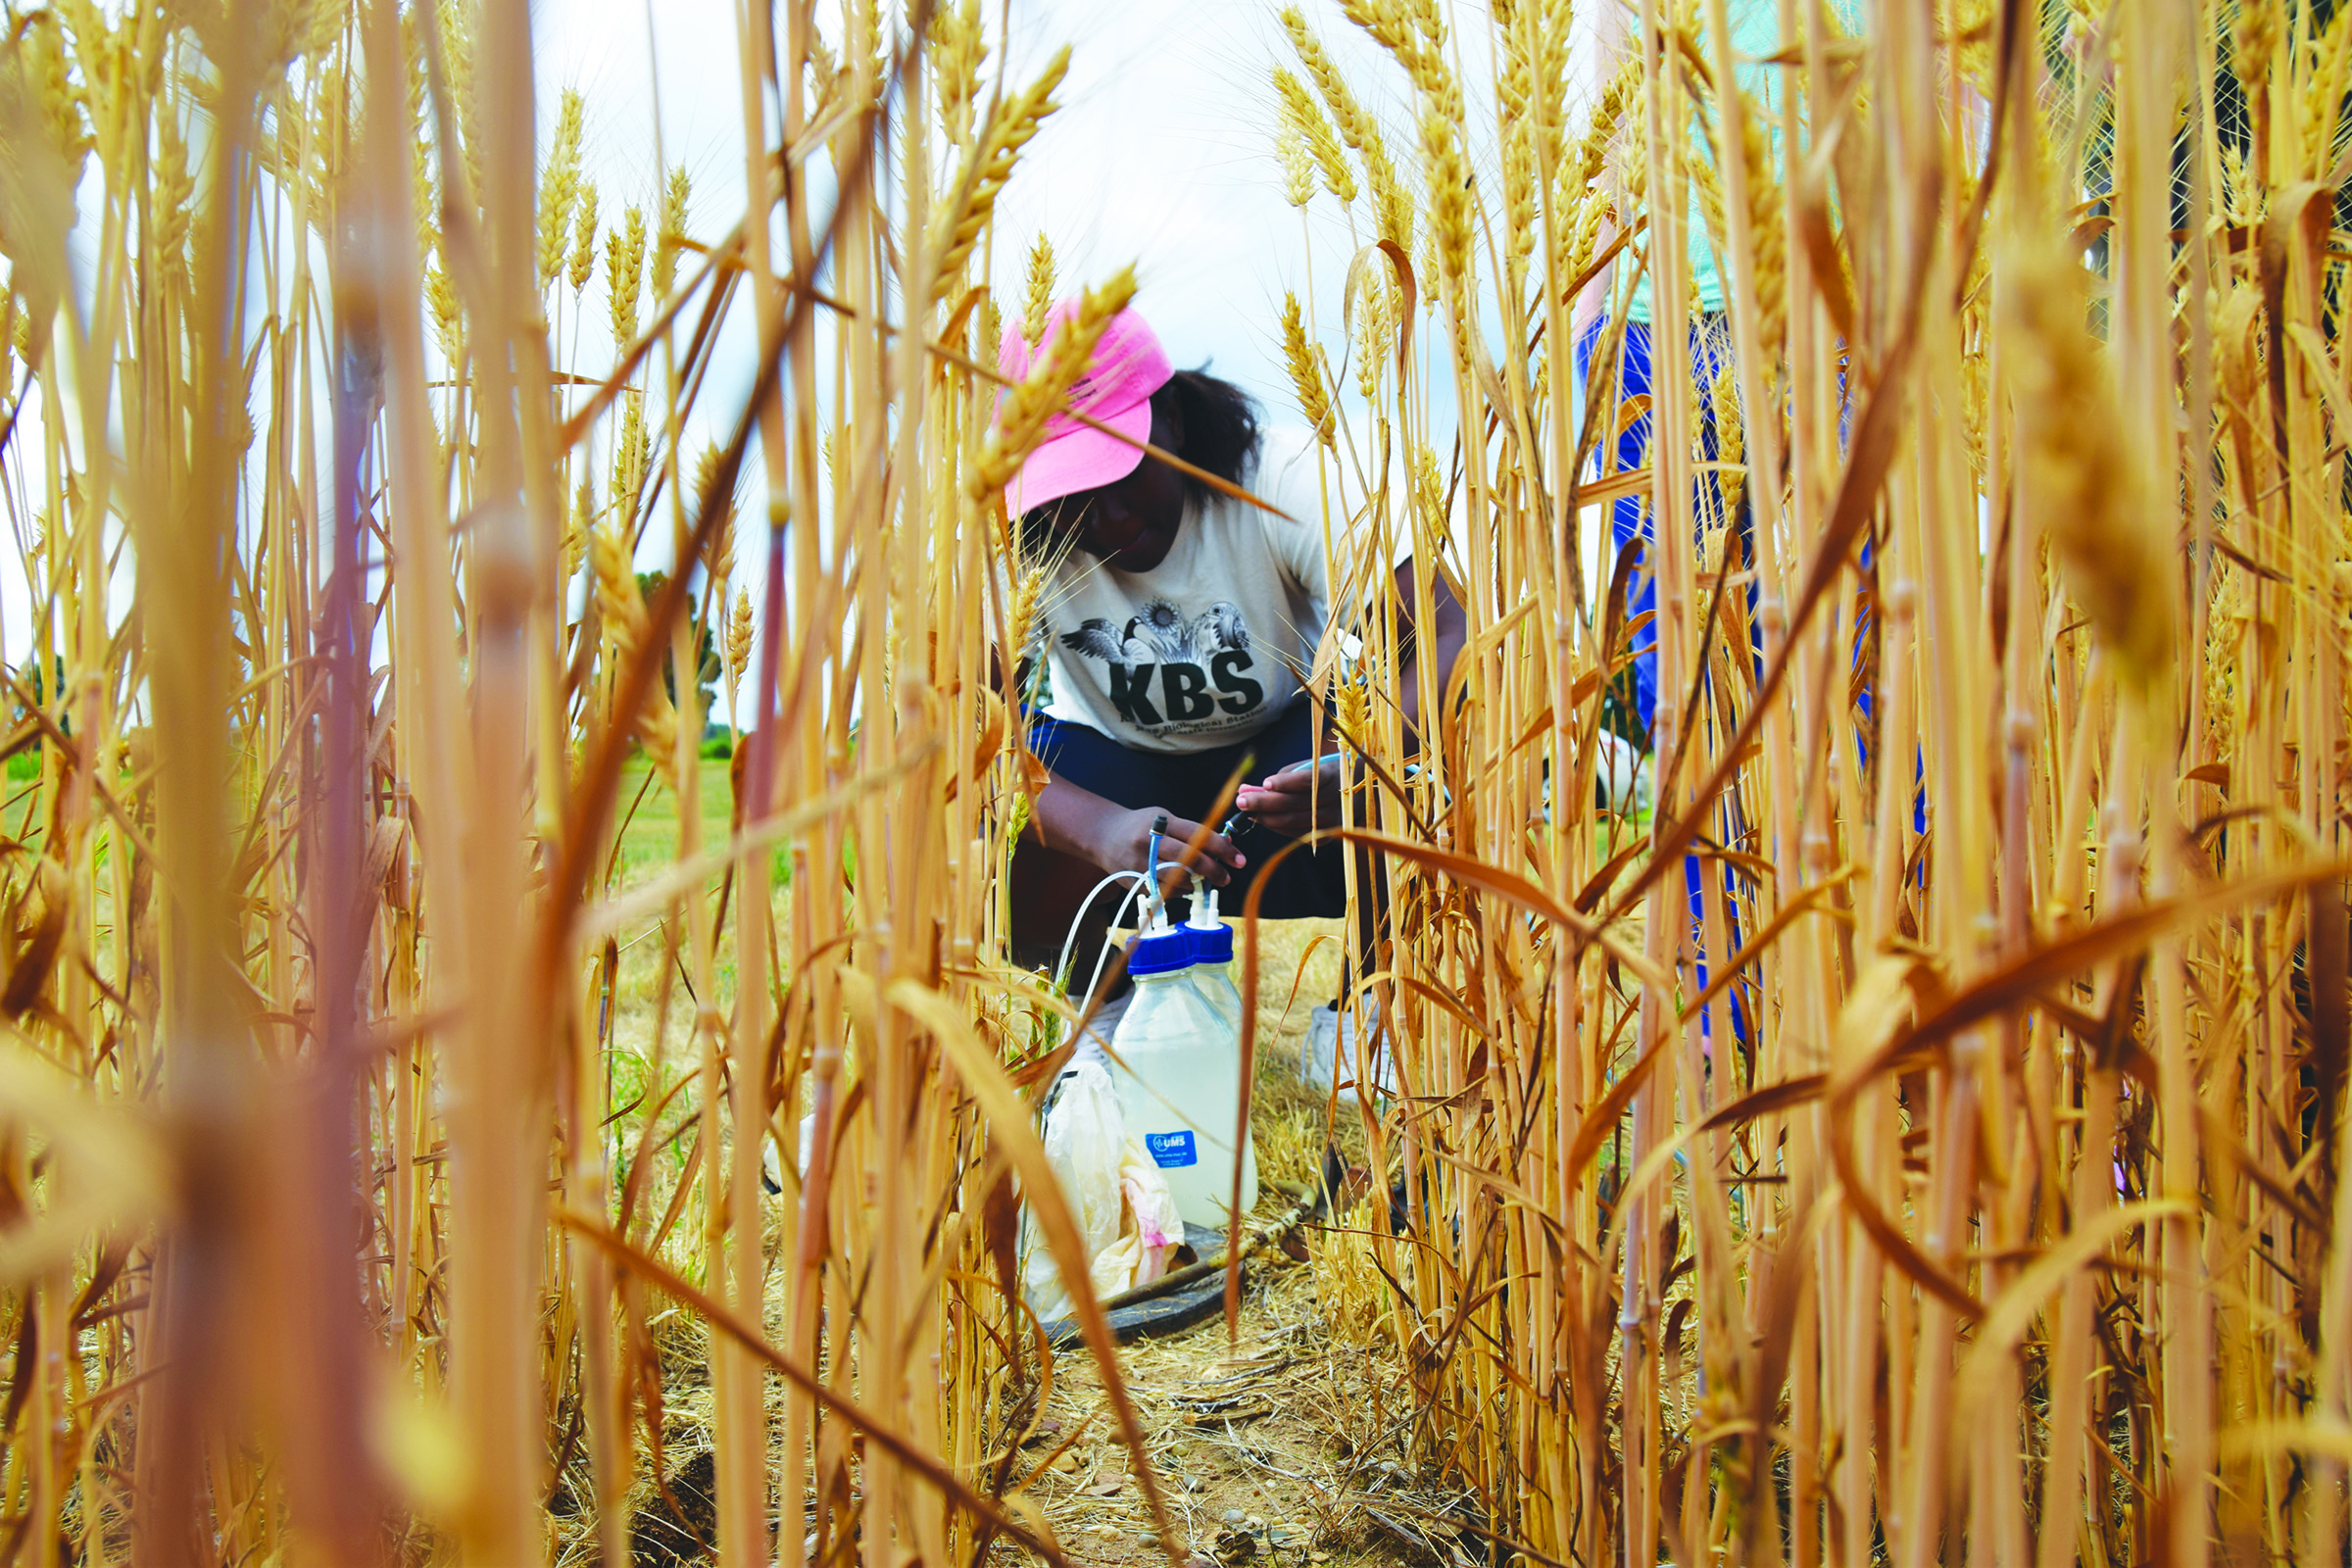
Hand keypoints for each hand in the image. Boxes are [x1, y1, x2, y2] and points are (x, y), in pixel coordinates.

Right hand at [1092, 807, 1246, 893]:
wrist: (1102, 834)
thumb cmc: (1141, 825)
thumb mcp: (1164, 818)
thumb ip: (1192, 832)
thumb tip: (1224, 846)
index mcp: (1160, 822)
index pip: (1198, 835)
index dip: (1221, 848)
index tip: (1238, 859)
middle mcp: (1148, 842)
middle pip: (1189, 859)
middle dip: (1214, 870)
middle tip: (1227, 877)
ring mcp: (1140, 864)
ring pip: (1178, 880)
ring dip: (1196, 884)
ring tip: (1203, 881)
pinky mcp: (1134, 882)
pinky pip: (1164, 891)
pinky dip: (1178, 890)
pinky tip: (1182, 885)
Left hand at [1232, 755, 1342, 837]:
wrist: (1355, 791)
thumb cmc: (1321, 775)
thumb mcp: (1305, 769)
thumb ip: (1279, 780)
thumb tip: (1245, 790)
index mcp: (1331, 776)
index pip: (1307, 780)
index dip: (1285, 783)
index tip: (1264, 782)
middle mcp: (1335, 800)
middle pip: (1295, 804)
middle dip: (1264, 803)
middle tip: (1241, 800)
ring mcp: (1332, 821)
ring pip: (1293, 822)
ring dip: (1265, 817)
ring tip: (1246, 811)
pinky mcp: (1326, 836)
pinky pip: (1296, 833)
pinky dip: (1277, 826)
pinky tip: (1262, 819)